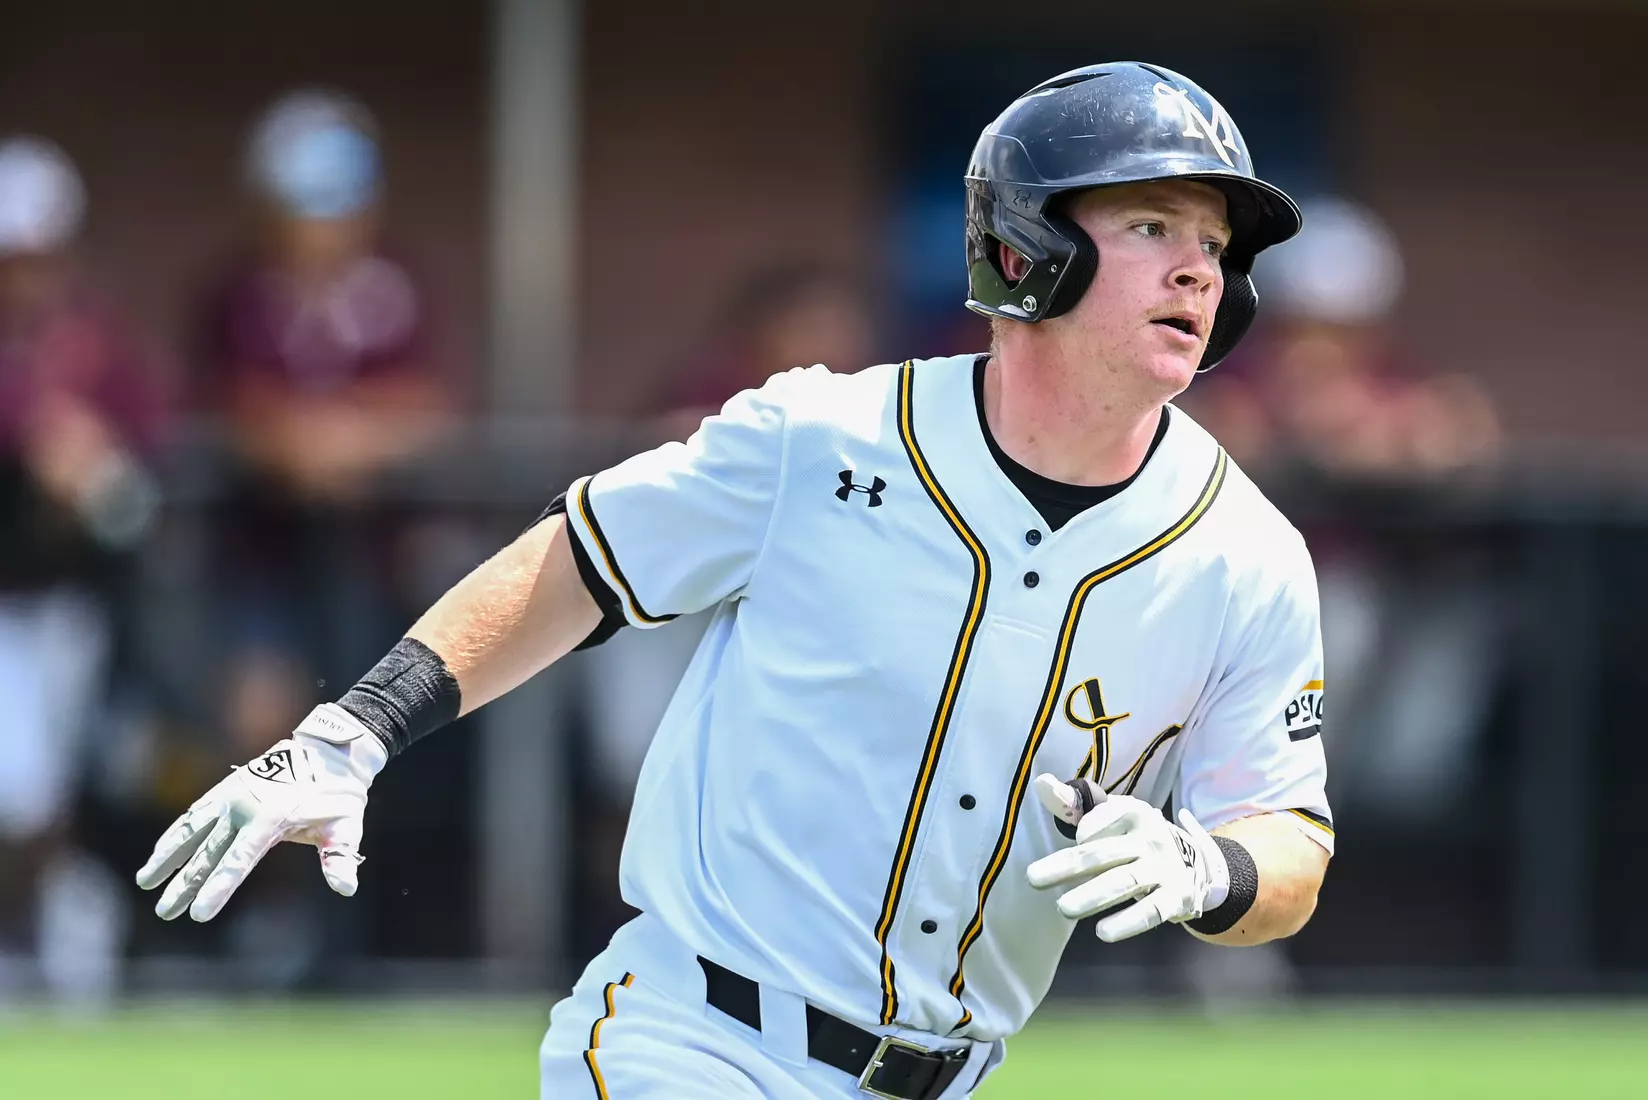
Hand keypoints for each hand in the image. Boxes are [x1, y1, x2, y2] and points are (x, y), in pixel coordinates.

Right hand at [135, 704, 386, 921]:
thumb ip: (341, 858)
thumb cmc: (339, 794)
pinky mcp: (226, 789)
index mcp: (272, 817)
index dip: (218, 887)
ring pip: (191, 830)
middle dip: (186, 884)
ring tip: (144, 882)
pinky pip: (194, 814)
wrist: (329, 751)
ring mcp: (231, 795)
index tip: (200, 913)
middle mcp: (245, 806)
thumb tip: (346, 887)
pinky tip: (158, 853)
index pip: (239, 860)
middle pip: (209, 852)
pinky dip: (174, 833)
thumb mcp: (347, 826)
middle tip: (166, 912)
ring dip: (167, 856)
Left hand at [1026, 774, 1227, 942]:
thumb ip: (1073, 804)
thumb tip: (1041, 784)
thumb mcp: (1113, 816)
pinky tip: (1103, 932)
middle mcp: (1149, 838)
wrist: (1200, 863)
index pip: (1097, 825)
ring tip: (1063, 909)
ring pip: (1124, 882)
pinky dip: (1128, 921)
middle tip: (1033, 880)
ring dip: (1094, 895)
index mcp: (1133, 813)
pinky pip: (1152, 911)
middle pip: (1102, 853)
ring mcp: (1164, 868)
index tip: (1078, 842)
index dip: (1085, 832)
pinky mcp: (1177, 897)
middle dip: (1067, 867)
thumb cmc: (1138, 838)